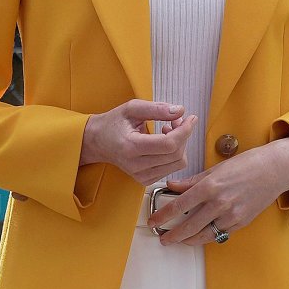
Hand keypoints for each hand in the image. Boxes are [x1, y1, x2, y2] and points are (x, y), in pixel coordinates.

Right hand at [81, 101, 197, 182]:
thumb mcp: (132, 108)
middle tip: (176, 120)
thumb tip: (180, 111)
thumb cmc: (114, 123)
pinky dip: (174, 154)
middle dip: (183, 135)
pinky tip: (163, 143)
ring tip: (168, 130)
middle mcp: (136, 165)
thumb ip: (156, 108)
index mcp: (131, 147)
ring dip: (180, 145)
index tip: (191, 118)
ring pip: (177, 163)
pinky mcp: (145, 180)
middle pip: (176, 154)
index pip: (169, 144)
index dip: (185, 130)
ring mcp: (140, 175)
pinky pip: (171, 168)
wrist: (97, 142)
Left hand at [150, 137, 288, 244]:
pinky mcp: (241, 222)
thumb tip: (172, 186)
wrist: (275, 170)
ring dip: (187, 240)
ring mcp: (231, 215)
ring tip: (178, 240)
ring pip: (203, 235)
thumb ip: (192, 181)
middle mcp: (219, 203)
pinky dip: (206, 237)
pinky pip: (218, 234)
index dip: (163, 216)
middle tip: (162, 238)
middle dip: (172, 235)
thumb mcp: (215, 169)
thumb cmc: (246, 165)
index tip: (153, 221)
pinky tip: (197, 237)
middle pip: (188, 226)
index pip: (179, 205)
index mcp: (210, 186)